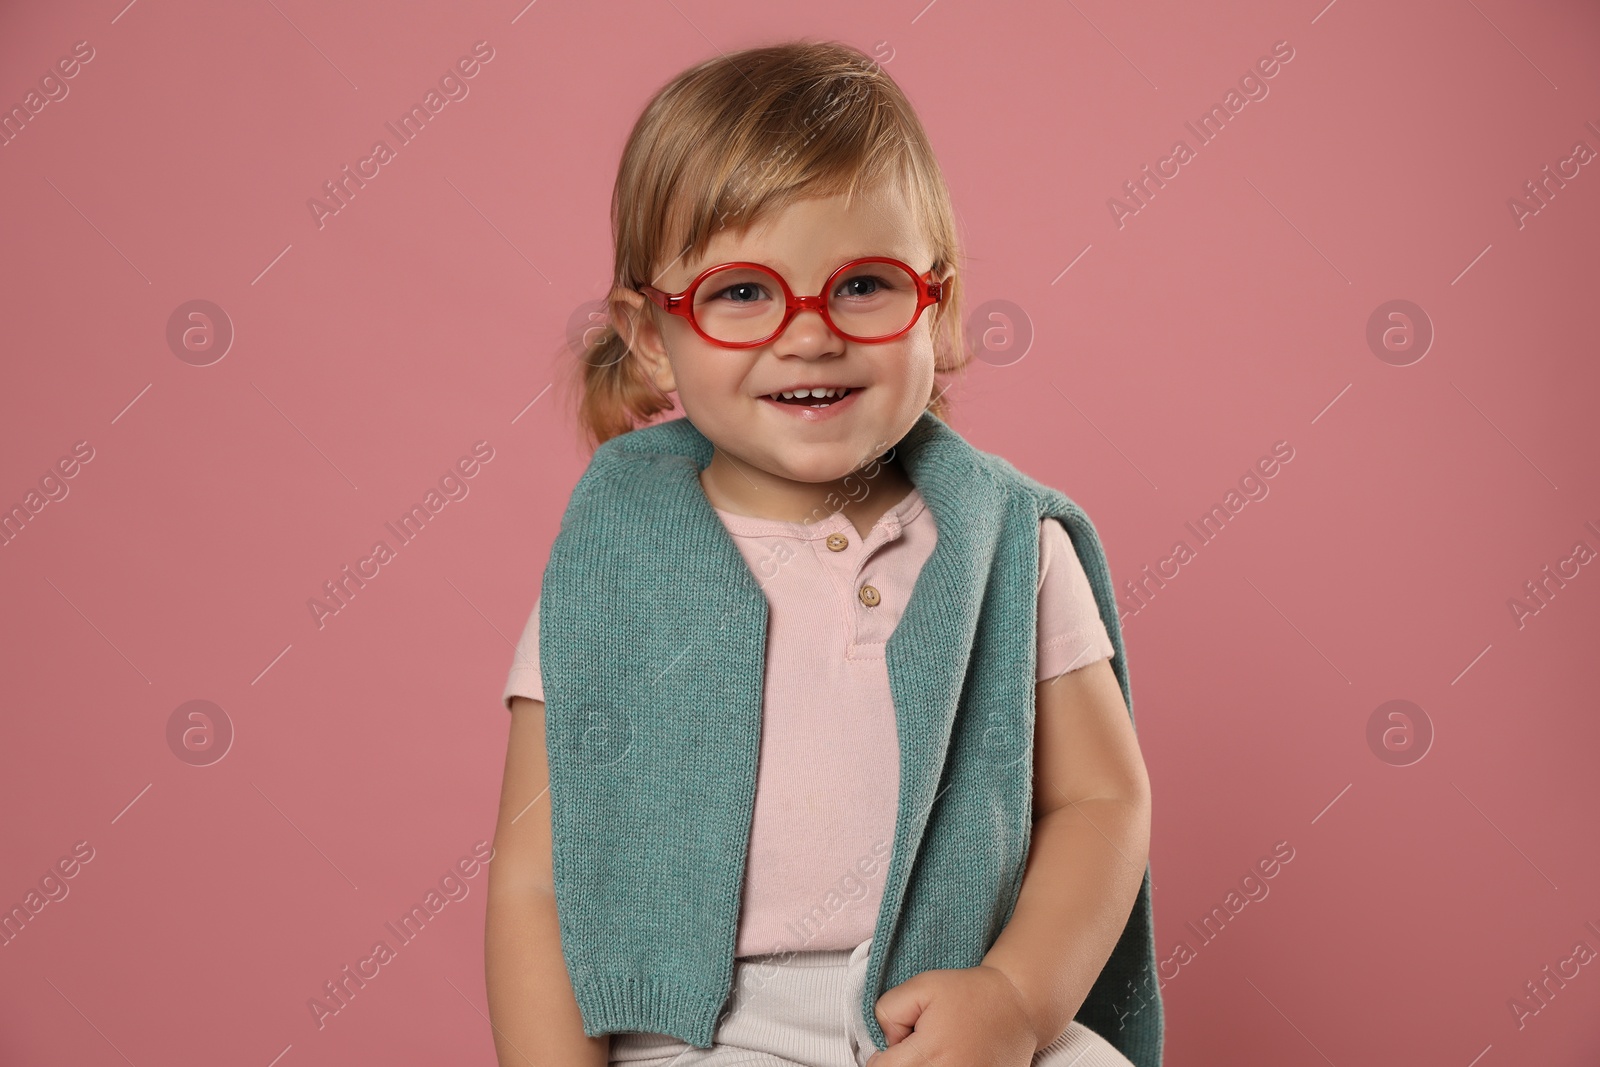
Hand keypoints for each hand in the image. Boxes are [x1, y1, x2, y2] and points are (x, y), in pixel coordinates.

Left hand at [864, 963, 1039, 1065]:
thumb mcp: (920, 986)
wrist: (1018, 1006)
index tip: (901, 1042)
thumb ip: (888, 1011)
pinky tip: (953, 1059)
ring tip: (936, 1054)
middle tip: (919, 1047)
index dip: (884, 1056)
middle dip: (902, 1065)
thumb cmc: (970, 994)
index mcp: (930, 1054)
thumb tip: (887, 1042)